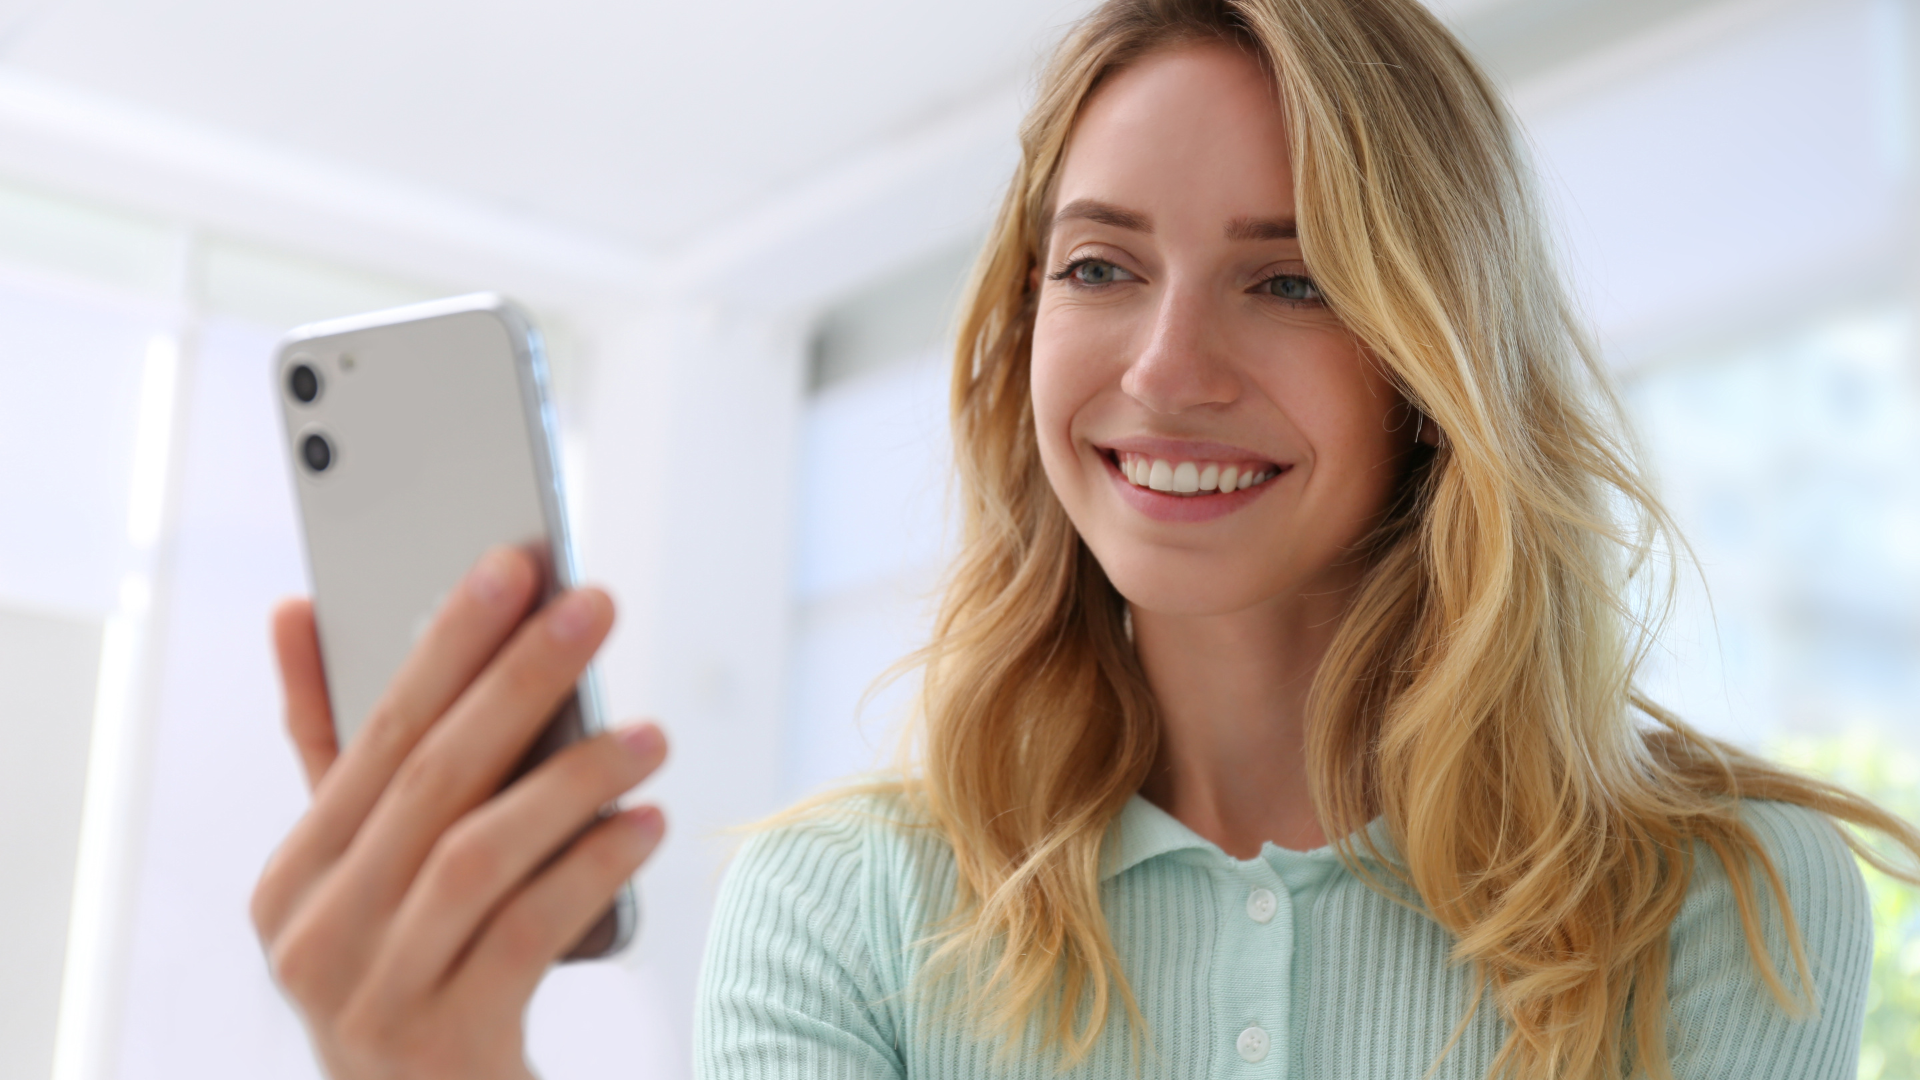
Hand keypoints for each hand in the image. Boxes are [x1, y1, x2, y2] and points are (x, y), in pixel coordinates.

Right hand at [250, 547, 667, 1079]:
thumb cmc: (422, 971)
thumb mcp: (374, 871)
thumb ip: (345, 755)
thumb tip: (299, 607)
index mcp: (293, 876)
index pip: (373, 733)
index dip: (446, 641)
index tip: (513, 562)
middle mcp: (311, 936)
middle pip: (428, 778)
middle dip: (518, 679)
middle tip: (596, 605)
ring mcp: (369, 998)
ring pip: (475, 853)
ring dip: (572, 777)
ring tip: (652, 733)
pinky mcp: (441, 1045)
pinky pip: (525, 933)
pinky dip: (590, 867)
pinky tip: (647, 823)